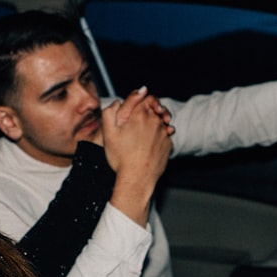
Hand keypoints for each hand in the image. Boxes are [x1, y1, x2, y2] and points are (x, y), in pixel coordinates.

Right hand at [102, 90, 173, 225]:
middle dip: (149, 111)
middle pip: (156, 108)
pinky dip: (159, 137)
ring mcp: (164, 133)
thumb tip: (118, 101)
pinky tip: (149, 146)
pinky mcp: (169, 145)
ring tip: (144, 135)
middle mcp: (155, 121)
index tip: (138, 106)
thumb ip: (110, 112)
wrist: (136, 179)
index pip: (147, 96)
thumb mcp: (108, 133)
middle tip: (140, 120)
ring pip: (161, 122)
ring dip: (155, 124)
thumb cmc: (121, 157)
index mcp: (139, 115)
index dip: (142, 99)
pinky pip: (165, 136)